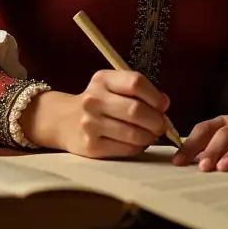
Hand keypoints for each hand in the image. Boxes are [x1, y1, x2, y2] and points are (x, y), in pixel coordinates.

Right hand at [19, 69, 169, 157]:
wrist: (63, 120)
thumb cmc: (99, 102)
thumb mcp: (112, 86)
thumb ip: (137, 91)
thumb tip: (164, 103)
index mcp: (102, 79)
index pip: (135, 82)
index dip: (155, 96)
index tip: (163, 105)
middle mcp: (94, 100)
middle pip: (136, 110)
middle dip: (157, 120)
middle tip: (162, 125)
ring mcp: (90, 124)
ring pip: (134, 133)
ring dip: (150, 136)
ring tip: (151, 134)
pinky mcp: (92, 146)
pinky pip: (126, 148)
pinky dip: (138, 147)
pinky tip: (138, 142)